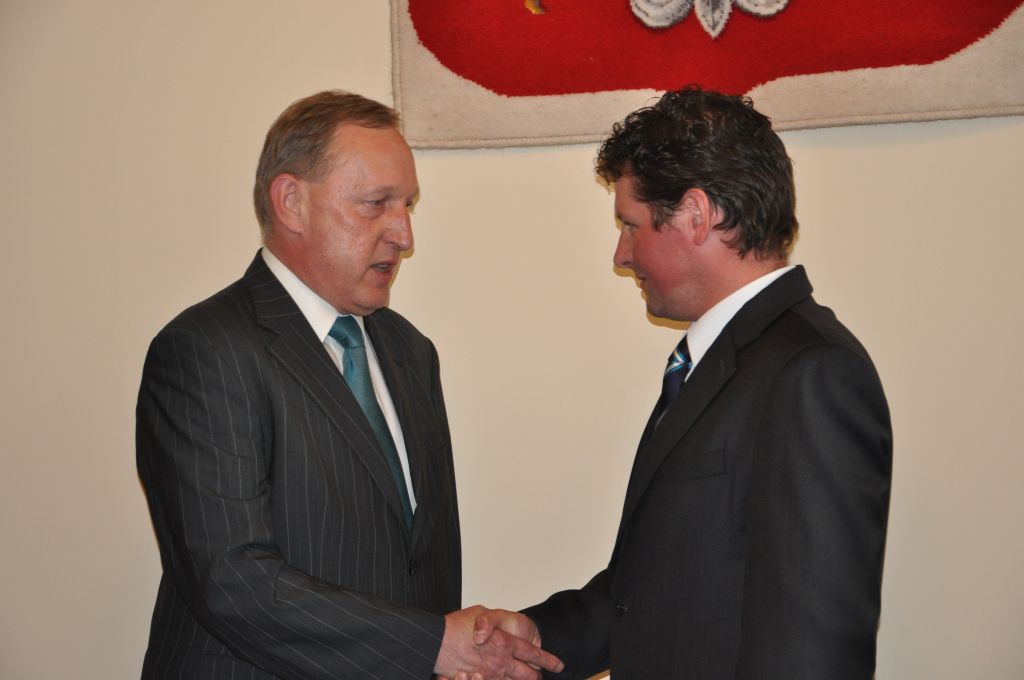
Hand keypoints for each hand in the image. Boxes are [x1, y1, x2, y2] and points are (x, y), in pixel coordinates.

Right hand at [434, 605, 562, 679]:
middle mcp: (501, 662)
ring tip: (530, 679)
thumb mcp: (481, 613)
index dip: (547, 660)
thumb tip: (503, 632)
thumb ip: (494, 622)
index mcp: (506, 643)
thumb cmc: (457, 625)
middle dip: (536, 676)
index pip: (533, 654)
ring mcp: (490, 675)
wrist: (437, 640)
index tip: (558, 665)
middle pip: (527, 675)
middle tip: (541, 676)